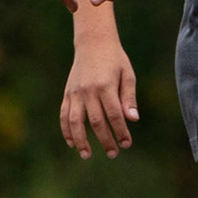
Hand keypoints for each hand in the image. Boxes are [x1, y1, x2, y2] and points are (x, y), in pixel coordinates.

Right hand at [62, 41, 138, 158]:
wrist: (93, 43)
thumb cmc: (115, 60)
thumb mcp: (127, 75)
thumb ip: (129, 98)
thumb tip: (133, 119)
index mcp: (105, 86)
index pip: (114, 115)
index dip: (120, 131)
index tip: (127, 144)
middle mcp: (88, 90)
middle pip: (96, 121)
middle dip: (105, 140)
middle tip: (113, 154)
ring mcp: (75, 92)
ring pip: (75, 121)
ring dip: (81, 140)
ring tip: (87, 155)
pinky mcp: (67, 93)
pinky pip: (64, 114)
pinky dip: (66, 130)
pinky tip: (72, 143)